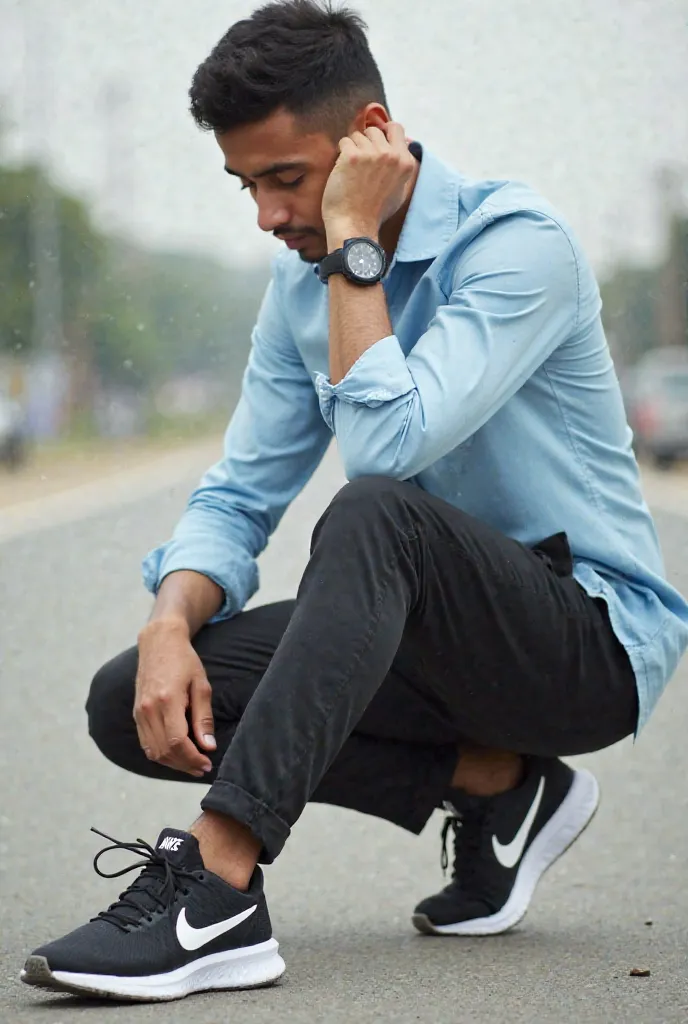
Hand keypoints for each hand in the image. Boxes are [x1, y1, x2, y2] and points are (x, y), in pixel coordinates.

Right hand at [134, 619, 215, 776]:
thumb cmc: (184, 661)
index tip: (207, 764)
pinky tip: (177, 753)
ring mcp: (139, 712)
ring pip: (153, 751)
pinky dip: (161, 753)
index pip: (177, 741)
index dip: (192, 758)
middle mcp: (148, 709)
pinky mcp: (136, 714)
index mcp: (167, 700)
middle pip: (164, 751)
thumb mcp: (201, 685)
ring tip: (191, 764)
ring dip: (173, 763)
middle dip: (185, 765)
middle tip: (202, 768)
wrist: (159, 642)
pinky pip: (146, 743)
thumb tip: (208, 747)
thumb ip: (204, 718)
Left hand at [321, 122, 415, 237]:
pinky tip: (343, 171)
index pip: (396, 128)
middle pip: (374, 131)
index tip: (376, 142)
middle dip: (366, 142)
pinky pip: (344, 142)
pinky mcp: (352, 156)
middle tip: (360, 163)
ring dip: (353, 148)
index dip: (384, 132)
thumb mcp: (399, 190)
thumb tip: (402, 147)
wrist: (355, 225)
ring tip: (352, 171)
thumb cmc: (375, 212)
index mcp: (405, 162)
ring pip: (358, 135)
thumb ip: (401, 167)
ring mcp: (371, 154)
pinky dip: (341, 154)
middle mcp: (391, 155)